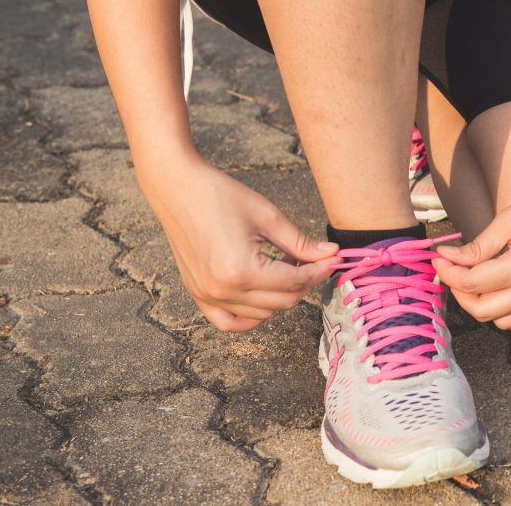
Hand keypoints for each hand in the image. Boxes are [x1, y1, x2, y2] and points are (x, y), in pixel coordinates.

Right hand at [141, 156, 339, 331]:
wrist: (177, 188)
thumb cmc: (220, 195)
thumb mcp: (268, 216)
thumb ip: (301, 243)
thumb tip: (332, 255)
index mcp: (241, 270)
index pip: (295, 282)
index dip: (320, 271)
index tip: (333, 259)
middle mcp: (223, 290)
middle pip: (283, 302)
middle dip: (305, 282)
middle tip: (312, 259)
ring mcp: (207, 296)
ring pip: (263, 314)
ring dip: (281, 295)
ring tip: (283, 266)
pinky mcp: (198, 294)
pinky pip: (230, 322)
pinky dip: (252, 315)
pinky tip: (264, 295)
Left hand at [432, 170, 510, 332]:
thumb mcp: (508, 220)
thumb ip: (477, 247)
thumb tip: (447, 258)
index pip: (472, 283)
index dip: (448, 272)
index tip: (439, 258)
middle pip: (483, 310)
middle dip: (460, 292)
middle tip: (453, 270)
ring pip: (502, 323)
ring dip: (483, 306)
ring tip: (477, 280)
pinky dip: (507, 316)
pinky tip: (500, 294)